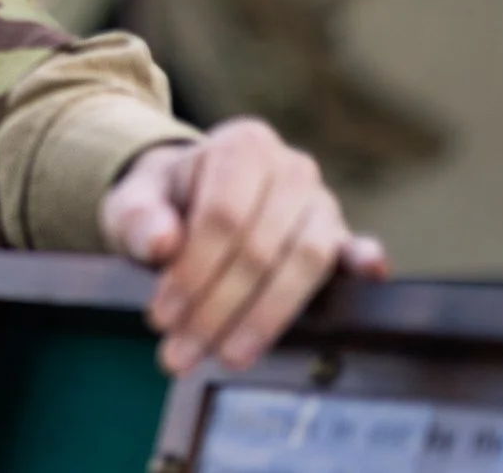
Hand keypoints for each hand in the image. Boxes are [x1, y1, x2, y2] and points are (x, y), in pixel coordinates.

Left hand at [99, 118, 388, 373]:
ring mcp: (320, 201)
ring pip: (304, 262)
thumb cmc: (162, 200)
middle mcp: (289, 168)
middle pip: (259, 248)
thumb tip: (161, 243)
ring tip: (228, 356)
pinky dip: (363, 262)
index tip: (162, 317)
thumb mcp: (132, 201)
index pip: (222, 217)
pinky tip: (370, 276)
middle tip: (183, 351)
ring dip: (265, 317)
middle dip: (219, 308)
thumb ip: (137, 217)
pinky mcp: (338, 235)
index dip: (193, 272)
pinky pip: (352, 250)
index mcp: (241, 145)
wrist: (188, 198)